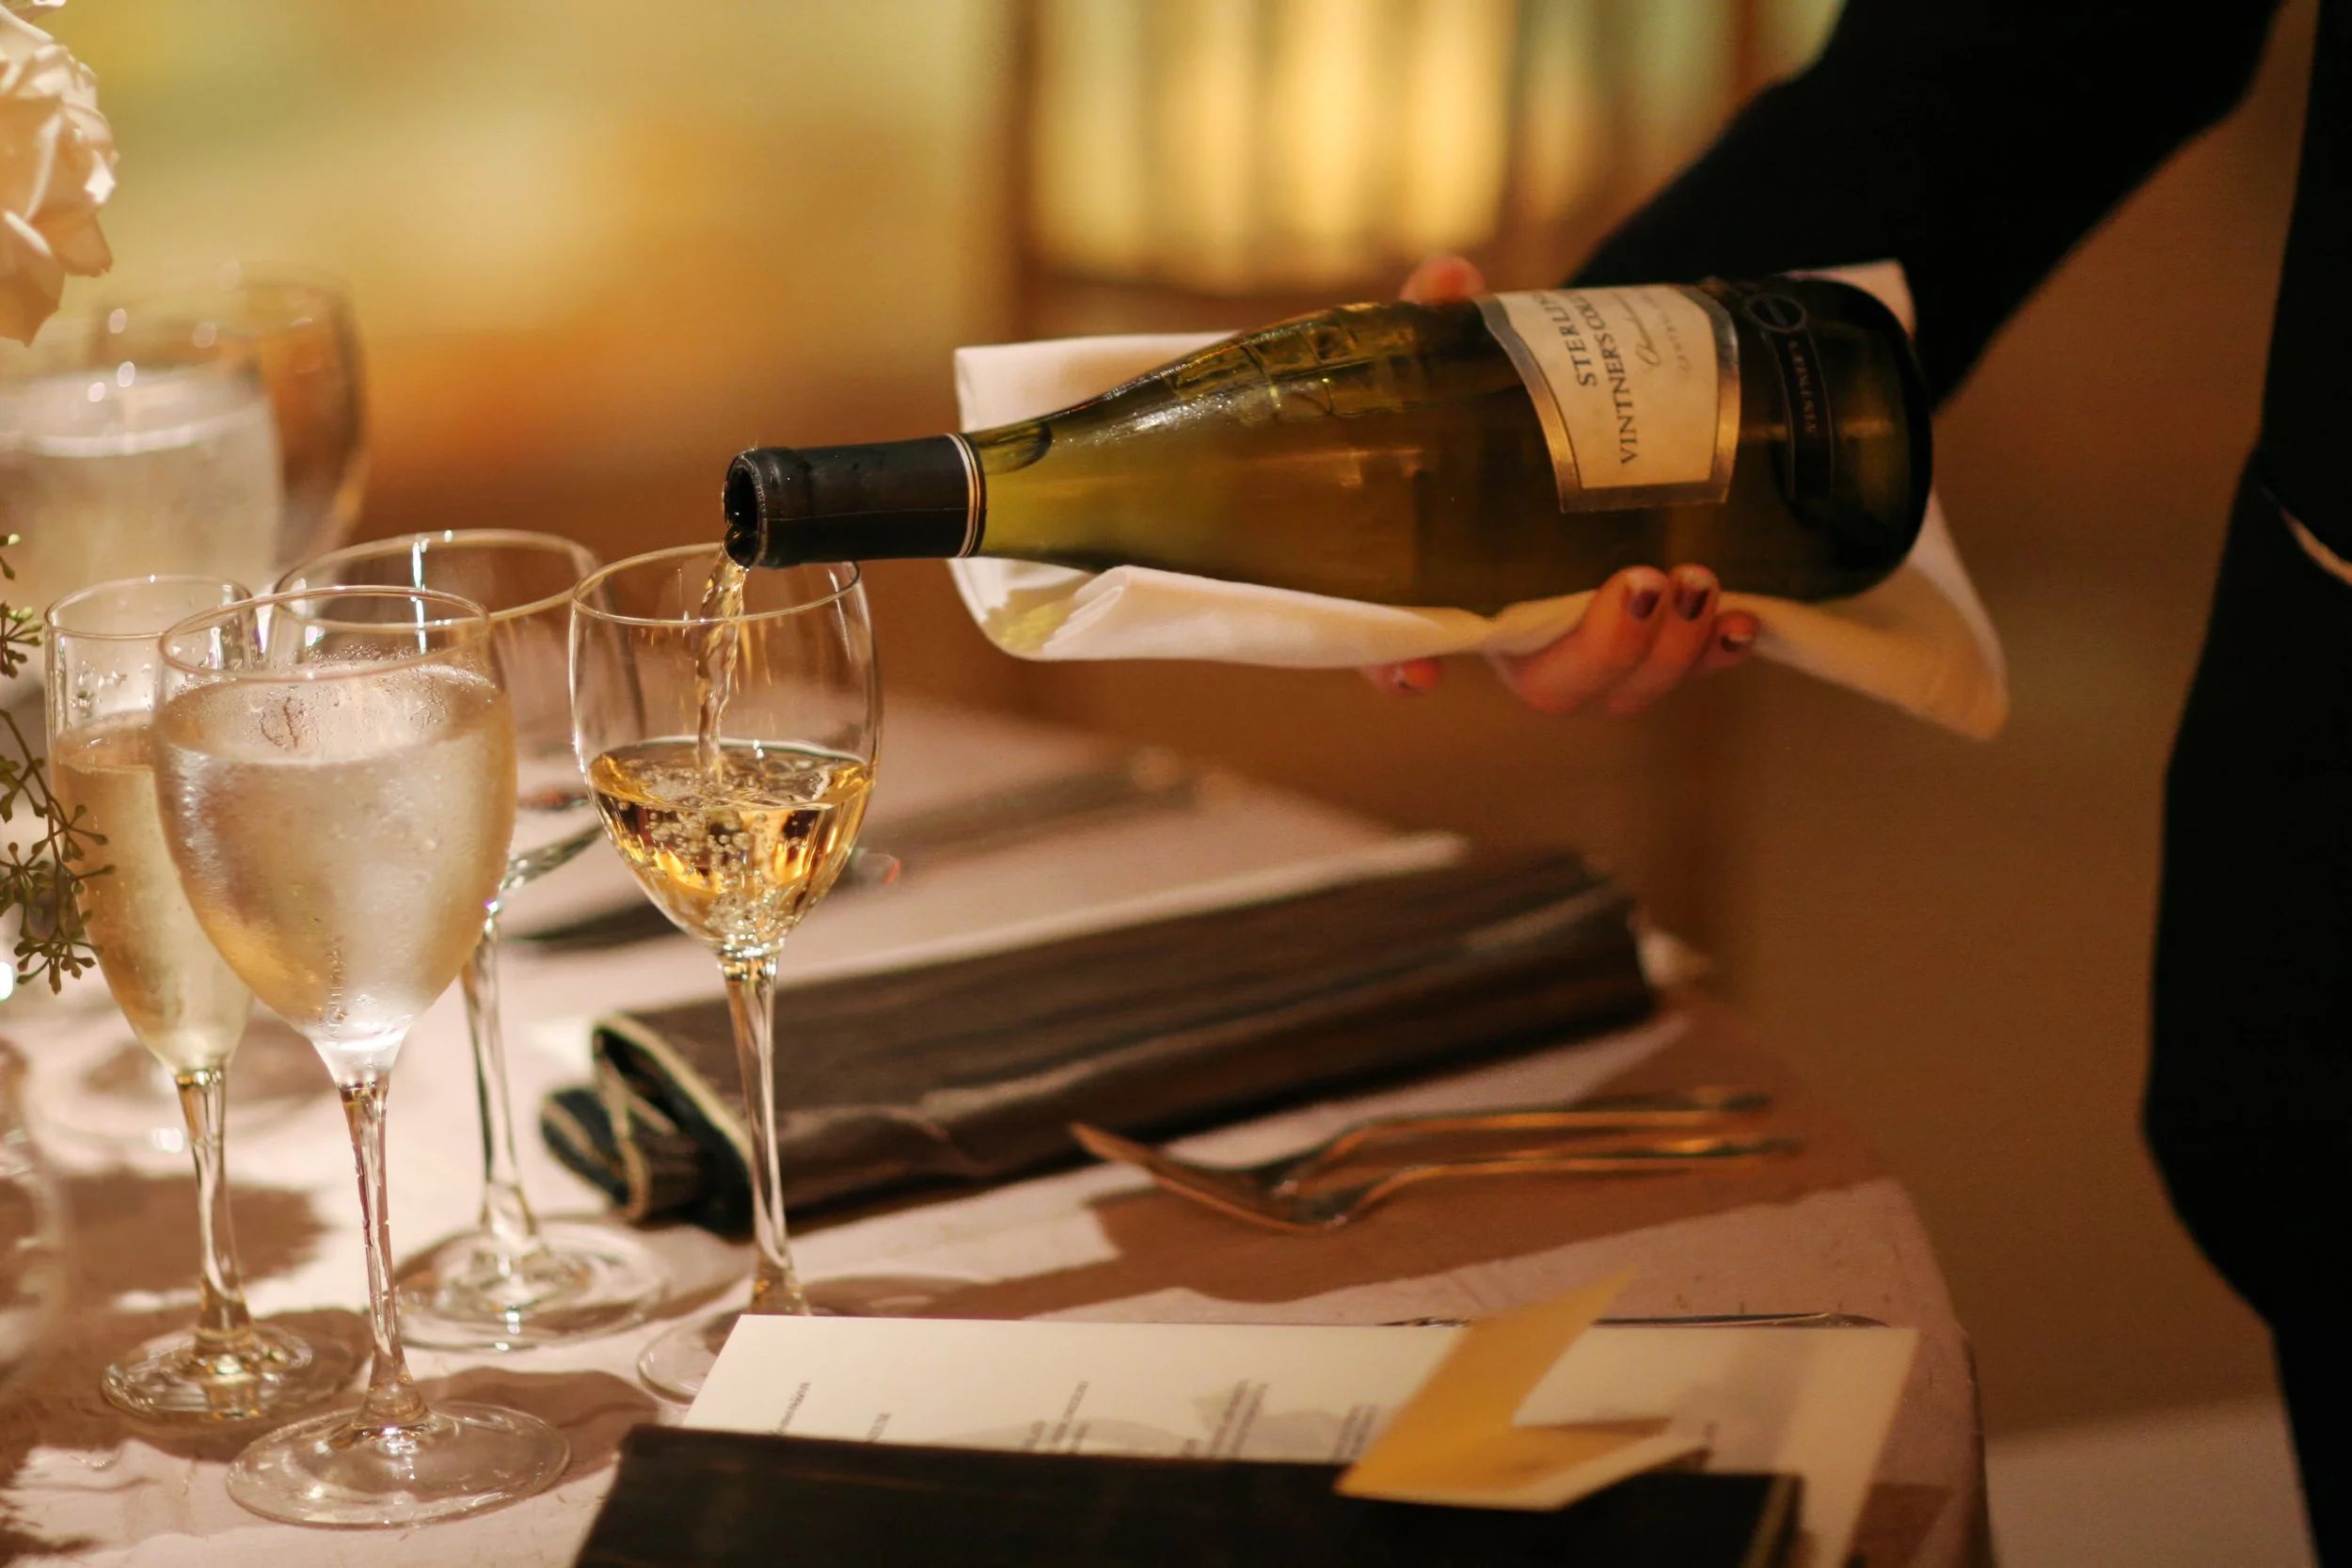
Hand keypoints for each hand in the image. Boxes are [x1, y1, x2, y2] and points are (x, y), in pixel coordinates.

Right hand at [1363, 255, 1759, 714]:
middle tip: (1636, 583)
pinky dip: (1712, 654)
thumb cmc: (1486, 398)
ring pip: (1618, 687)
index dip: (1398, 670)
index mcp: (1439, 576)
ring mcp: (1583, 630)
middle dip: (1600, 653)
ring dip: (1665, 654)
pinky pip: (1678, 665)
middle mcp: (1512, 623)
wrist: (1554, 404)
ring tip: (1698, 582)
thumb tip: (1450, 279)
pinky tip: (1743, 620)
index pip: (1393, 643)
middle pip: (1545, 684)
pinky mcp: (1647, 621)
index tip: (1425, 676)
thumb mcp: (1458, 356)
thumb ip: (1441, 324)